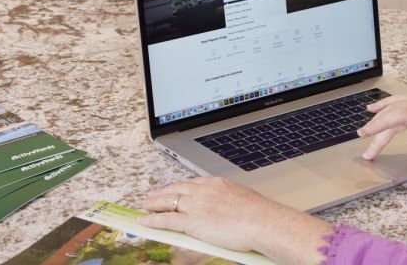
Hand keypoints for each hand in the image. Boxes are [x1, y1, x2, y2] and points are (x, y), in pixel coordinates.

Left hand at [140, 177, 329, 263]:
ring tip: (145, 205)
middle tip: (152, 195)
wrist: (262, 222)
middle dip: (162, 192)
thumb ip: (232, 203)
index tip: (174, 189)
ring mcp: (197, 205)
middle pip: (177, 189)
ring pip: (169, 201)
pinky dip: (153, 219)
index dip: (180, 187)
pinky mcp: (193, 221)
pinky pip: (167, 219)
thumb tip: (232, 210)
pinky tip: (144, 220)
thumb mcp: (244, 201)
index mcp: (217, 184)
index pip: (192, 183)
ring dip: (154, 203)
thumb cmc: (260, 215)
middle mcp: (204, 191)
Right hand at [358, 94, 406, 161]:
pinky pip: (400, 103)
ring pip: (395, 107)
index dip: (381, 124)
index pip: (400, 116)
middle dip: (376, 128)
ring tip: (364, 129)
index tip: (367, 133)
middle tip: (364, 144)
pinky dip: (386, 106)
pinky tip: (377, 108)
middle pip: (393, 113)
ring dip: (378, 117)